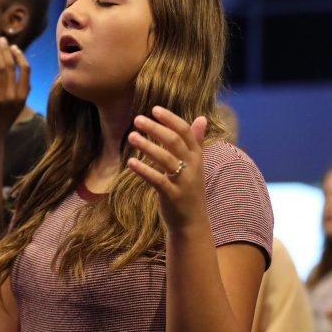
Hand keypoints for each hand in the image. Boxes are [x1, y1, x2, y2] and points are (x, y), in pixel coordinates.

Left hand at [0, 38, 30, 145]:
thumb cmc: (0, 122)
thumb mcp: (15, 107)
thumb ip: (20, 92)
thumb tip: (23, 77)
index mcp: (22, 96)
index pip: (26, 69)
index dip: (19, 56)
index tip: (13, 47)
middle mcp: (13, 95)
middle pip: (12, 65)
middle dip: (6, 49)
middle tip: (0, 39)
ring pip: (0, 68)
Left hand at [127, 107, 207, 230]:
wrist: (192, 222)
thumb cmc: (190, 189)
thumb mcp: (196, 164)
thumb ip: (196, 140)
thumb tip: (201, 117)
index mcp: (197, 156)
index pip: (185, 131)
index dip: (170, 119)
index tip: (154, 109)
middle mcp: (192, 166)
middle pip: (174, 141)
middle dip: (155, 128)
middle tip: (137, 119)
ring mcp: (183, 181)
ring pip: (165, 158)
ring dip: (147, 146)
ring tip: (131, 136)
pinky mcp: (172, 195)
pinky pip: (157, 180)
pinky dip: (143, 170)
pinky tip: (130, 162)